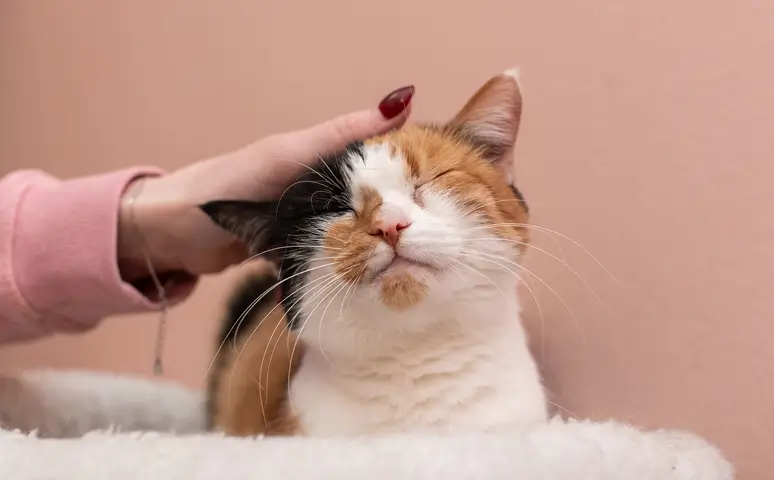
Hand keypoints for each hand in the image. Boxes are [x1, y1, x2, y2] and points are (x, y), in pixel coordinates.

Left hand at [118, 86, 413, 281]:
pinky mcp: (291, 251)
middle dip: (394, 222)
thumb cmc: (227, 184)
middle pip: (369, 202)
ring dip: (368, 251)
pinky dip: (337, 272)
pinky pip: (325, 260)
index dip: (413, 171)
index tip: (447, 194)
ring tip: (402, 270)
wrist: (170, 233)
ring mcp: (305, 220)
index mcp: (322, 156)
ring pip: (350, 234)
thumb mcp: (289, 155)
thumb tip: (402, 100)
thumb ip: (342, 137)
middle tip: (427, 246)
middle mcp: (318, 186)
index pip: (381, 157)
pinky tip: (359, 286)